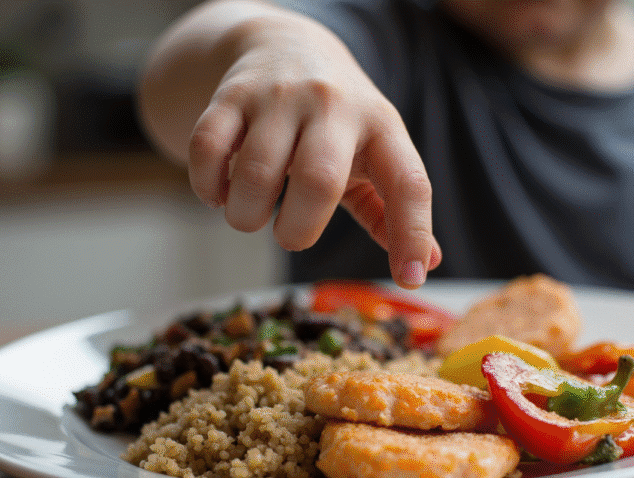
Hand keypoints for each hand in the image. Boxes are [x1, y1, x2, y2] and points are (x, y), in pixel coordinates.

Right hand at [185, 16, 440, 287]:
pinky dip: (208, 188)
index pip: (408, 182)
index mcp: (381, 126)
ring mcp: (280, 96)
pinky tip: (220, 194)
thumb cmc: (337, 122)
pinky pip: (208, 149)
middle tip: (290, 235)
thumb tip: (426, 264)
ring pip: (255, 172)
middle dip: (298, 230)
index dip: (411, 233)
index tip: (410, 277)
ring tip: (251, 213)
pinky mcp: (232, 94)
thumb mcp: (375, 154)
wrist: (288, 44)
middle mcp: (334, 105)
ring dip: (246, 215)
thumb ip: (393, 207)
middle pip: (319, 180)